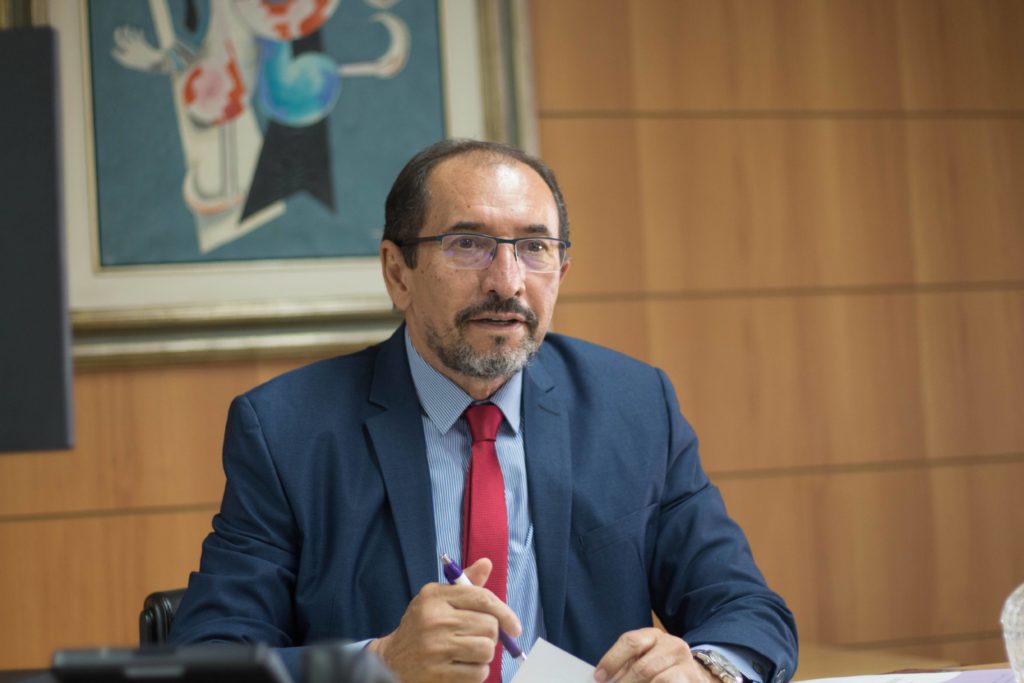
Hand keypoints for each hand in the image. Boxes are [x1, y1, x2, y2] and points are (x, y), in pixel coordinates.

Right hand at [368, 558, 521, 682]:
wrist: (390, 661)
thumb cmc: (421, 626)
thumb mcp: (437, 599)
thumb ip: (465, 584)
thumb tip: (487, 563)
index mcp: (436, 596)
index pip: (482, 598)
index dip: (505, 612)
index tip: (515, 626)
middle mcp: (435, 619)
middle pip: (489, 626)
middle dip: (491, 635)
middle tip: (480, 638)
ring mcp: (436, 648)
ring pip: (486, 650)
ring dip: (485, 654)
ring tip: (471, 652)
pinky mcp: (438, 673)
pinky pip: (478, 673)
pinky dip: (477, 672)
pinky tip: (464, 666)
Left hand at [594, 628, 717, 682]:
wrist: (694, 675)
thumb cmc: (661, 668)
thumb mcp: (644, 659)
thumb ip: (626, 665)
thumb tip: (603, 677)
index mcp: (654, 636)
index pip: (630, 642)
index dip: (612, 660)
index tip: (599, 677)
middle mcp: (672, 645)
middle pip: (642, 667)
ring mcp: (685, 663)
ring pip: (656, 679)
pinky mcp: (693, 680)